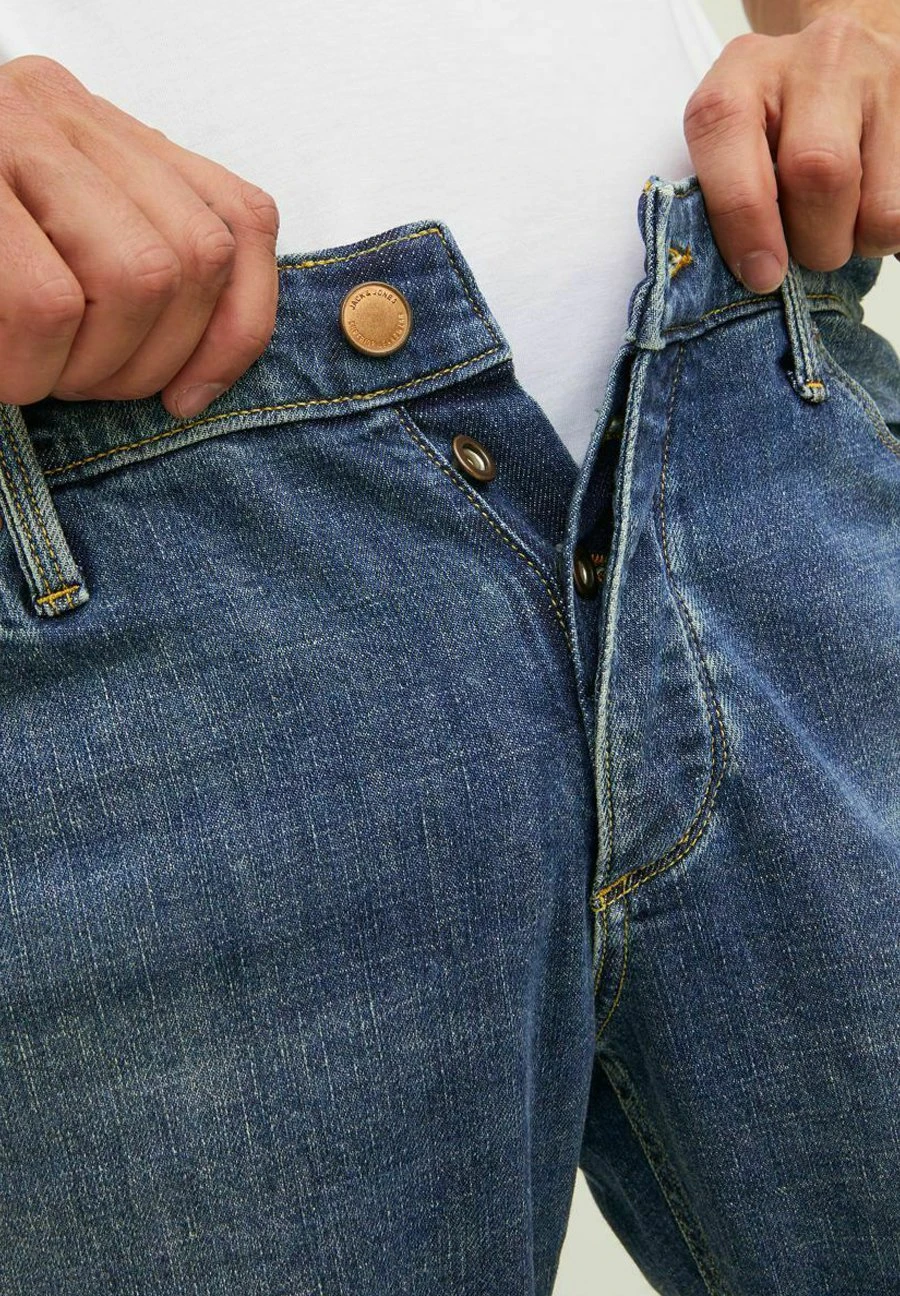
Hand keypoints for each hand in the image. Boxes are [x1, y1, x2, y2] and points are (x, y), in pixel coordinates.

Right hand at [0, 55, 279, 419]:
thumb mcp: (58, 246)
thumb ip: (132, 269)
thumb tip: (202, 384)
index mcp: (112, 134)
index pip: (241, 219)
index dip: (239, 329)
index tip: (189, 398)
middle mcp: (67, 113)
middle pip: (192, 260)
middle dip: (148, 362)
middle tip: (82, 387)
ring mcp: (10, 130)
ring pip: (133, 277)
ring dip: (88, 369)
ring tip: (32, 376)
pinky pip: (46, 303)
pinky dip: (29, 367)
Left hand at [682, 9, 899, 293]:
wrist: (841, 61)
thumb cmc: (774, 122)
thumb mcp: (733, 142)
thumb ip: (723, 194)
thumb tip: (749, 272)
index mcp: (745, 70)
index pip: (731, 136)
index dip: (744, 221)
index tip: (761, 273)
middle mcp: (818, 61)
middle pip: (820, 171)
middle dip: (813, 242)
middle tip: (808, 252)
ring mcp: (882, 77)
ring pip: (880, 204)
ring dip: (859, 241)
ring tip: (843, 229)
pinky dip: (888, 228)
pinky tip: (869, 209)